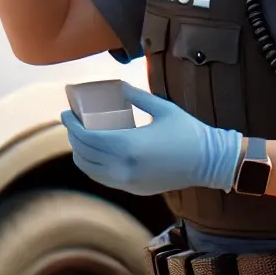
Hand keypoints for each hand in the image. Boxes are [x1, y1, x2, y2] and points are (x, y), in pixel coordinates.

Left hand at [60, 83, 243, 196]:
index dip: (72, 126)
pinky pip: (104, 178)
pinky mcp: (134, 189)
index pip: (88, 138)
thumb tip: (117, 85)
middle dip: (73, 137)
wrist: (210, 162)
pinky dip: (92, 166)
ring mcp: (128, 181)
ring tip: (79, 137)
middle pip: (85, 153)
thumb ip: (136, 97)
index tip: (66, 113)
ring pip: (91, 169)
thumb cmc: (188, 131)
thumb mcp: (162, 108)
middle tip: (70, 122)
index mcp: (129, 146)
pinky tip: (93, 154)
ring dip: (80, 153)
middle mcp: (124, 167)